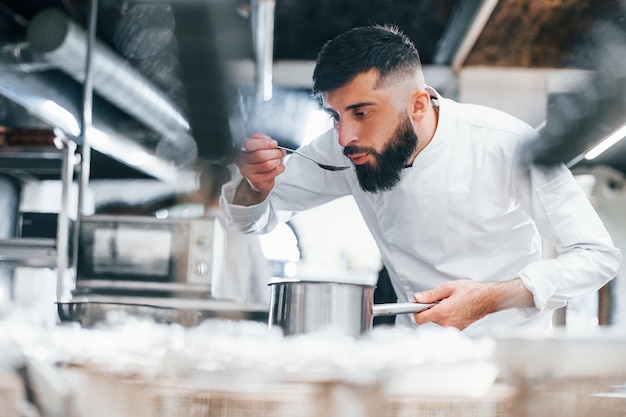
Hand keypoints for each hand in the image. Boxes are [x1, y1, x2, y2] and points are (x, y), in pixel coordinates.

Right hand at [234, 133, 285, 204]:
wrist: (260, 179)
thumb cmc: (261, 161)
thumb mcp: (261, 146)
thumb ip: (263, 140)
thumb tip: (270, 141)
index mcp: (243, 149)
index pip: (249, 144)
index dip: (264, 143)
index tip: (274, 143)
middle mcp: (242, 160)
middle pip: (260, 155)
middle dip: (275, 152)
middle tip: (280, 152)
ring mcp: (247, 171)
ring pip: (267, 164)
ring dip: (277, 161)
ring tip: (280, 160)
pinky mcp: (255, 180)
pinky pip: (271, 173)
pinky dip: (279, 168)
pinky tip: (279, 167)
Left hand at [412, 278, 533, 330]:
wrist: (489, 299)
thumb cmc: (473, 292)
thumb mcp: (448, 287)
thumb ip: (431, 294)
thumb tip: (417, 298)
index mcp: (443, 312)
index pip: (419, 319)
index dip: (416, 311)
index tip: (416, 305)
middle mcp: (447, 323)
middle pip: (427, 319)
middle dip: (429, 309)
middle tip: (438, 299)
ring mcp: (453, 327)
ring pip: (436, 321)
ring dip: (438, 311)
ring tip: (449, 302)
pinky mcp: (458, 328)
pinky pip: (445, 322)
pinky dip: (446, 315)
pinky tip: (455, 307)